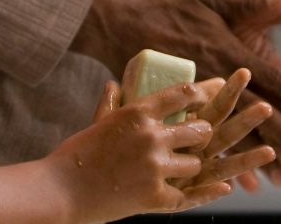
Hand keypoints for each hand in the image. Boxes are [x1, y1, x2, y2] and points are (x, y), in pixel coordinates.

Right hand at [48, 78, 222, 220]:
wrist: (60, 190)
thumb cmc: (76, 155)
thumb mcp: (97, 122)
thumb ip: (111, 103)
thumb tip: (114, 83)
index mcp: (137, 113)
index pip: (182, 94)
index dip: (200, 95)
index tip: (205, 99)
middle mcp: (151, 136)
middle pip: (199, 130)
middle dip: (202, 135)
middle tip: (200, 138)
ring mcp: (154, 167)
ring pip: (195, 163)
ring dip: (190, 167)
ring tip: (182, 169)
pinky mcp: (155, 196)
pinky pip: (189, 195)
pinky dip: (202, 194)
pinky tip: (219, 188)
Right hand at [72, 0, 280, 187]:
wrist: (119, 21)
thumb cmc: (168, 5)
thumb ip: (252, 3)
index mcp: (224, 50)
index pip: (267, 76)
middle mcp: (212, 79)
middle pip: (255, 113)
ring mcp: (193, 100)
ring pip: (233, 134)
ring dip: (259, 157)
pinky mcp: (177, 112)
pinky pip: (204, 142)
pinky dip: (222, 162)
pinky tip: (239, 182)